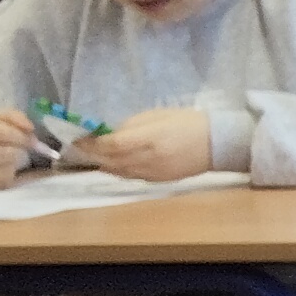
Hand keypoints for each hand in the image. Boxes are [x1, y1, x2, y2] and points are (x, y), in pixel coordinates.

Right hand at [0, 112, 40, 190]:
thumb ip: (11, 117)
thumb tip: (30, 128)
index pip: (3, 132)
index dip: (22, 136)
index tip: (31, 138)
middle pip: (8, 153)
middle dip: (21, 150)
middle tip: (24, 149)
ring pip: (8, 170)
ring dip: (15, 164)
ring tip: (9, 158)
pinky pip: (3, 183)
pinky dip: (8, 175)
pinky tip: (1, 169)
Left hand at [83, 106, 214, 181]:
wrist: (217, 144)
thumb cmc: (188, 122)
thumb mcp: (158, 115)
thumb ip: (132, 125)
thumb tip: (110, 133)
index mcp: (149, 139)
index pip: (111, 144)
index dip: (91, 142)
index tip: (78, 137)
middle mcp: (148, 159)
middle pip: (111, 160)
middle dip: (92, 154)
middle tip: (78, 147)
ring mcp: (153, 172)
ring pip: (118, 171)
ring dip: (102, 164)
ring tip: (92, 156)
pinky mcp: (158, 180)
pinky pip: (130, 177)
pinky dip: (117, 170)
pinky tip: (112, 164)